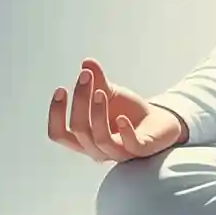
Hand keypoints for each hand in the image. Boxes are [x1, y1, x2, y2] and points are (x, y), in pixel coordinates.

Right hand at [47, 57, 185, 162]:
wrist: (159, 121)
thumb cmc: (128, 111)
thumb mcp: (110, 94)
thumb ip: (98, 81)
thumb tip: (86, 62)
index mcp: (84, 138)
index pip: (59, 133)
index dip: (56, 114)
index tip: (61, 89)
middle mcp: (96, 149)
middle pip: (79, 130)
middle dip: (80, 101)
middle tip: (86, 76)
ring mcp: (117, 152)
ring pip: (100, 139)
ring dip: (98, 114)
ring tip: (101, 91)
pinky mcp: (140, 150)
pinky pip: (129, 145)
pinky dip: (124, 132)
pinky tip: (122, 117)